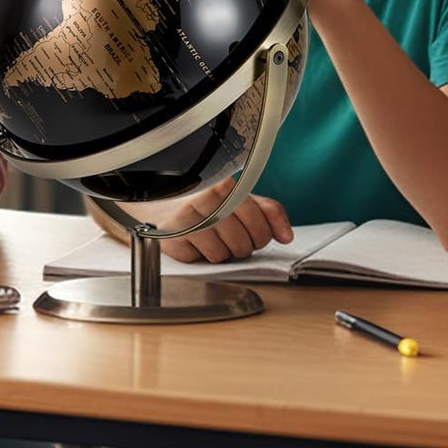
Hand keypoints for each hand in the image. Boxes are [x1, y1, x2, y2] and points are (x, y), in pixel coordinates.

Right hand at [135, 178, 293, 262]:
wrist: (161, 203)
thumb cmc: (205, 203)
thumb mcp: (237, 198)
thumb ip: (266, 211)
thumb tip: (286, 235)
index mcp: (224, 186)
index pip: (259, 223)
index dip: (261, 233)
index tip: (256, 232)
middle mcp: (203, 202)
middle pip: (243, 244)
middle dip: (242, 245)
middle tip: (231, 234)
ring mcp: (185, 222)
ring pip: (222, 255)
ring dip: (221, 251)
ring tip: (211, 236)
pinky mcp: (172, 240)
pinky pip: (201, 261)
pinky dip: (201, 255)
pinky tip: (195, 241)